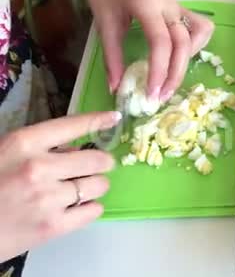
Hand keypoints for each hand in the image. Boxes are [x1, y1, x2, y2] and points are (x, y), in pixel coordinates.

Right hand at [0, 111, 120, 261]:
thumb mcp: (6, 153)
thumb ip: (41, 147)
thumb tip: (76, 149)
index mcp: (24, 143)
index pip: (72, 126)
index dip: (97, 120)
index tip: (114, 118)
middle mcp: (39, 168)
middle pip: (97, 160)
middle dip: (102, 162)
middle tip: (95, 167)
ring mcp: (48, 198)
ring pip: (100, 185)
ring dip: (95, 186)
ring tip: (81, 189)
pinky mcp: (53, 226)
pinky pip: (94, 211)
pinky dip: (90, 208)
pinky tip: (76, 207)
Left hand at [86, 0, 213, 101]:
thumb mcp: (105, 27)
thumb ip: (112, 59)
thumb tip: (116, 88)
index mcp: (146, 4)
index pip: (161, 42)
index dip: (159, 71)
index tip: (153, 93)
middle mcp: (168, 4)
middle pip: (183, 43)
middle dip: (175, 74)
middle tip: (163, 96)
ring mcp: (178, 5)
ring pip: (198, 35)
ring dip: (188, 59)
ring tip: (172, 75)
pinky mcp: (182, 10)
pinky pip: (200, 28)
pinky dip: (195, 46)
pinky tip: (179, 58)